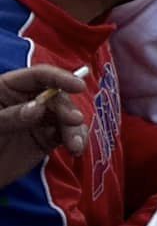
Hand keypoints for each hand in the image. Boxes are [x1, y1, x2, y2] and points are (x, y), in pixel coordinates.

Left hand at [0, 65, 88, 182]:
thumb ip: (11, 116)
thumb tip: (39, 107)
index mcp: (10, 88)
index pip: (39, 76)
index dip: (60, 78)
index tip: (78, 86)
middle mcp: (29, 100)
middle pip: (58, 97)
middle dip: (68, 109)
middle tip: (74, 121)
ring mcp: (39, 119)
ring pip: (66, 116)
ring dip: (75, 129)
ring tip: (75, 144)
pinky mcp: (47, 138)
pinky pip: (67, 135)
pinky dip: (76, 140)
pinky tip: (76, 149)